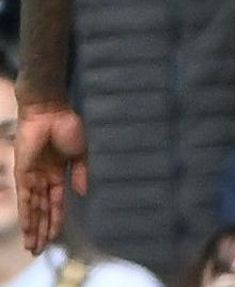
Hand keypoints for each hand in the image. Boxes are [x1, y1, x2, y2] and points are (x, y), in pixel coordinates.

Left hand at [15, 104, 86, 253]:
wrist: (51, 111)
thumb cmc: (67, 126)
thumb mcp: (80, 153)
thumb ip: (81, 174)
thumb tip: (83, 194)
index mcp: (58, 174)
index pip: (56, 204)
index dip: (56, 221)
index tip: (55, 238)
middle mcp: (43, 179)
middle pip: (42, 211)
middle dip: (41, 230)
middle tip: (38, 251)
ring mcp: (32, 177)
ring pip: (33, 209)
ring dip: (33, 228)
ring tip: (33, 246)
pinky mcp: (23, 173)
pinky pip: (25, 199)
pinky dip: (27, 214)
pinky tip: (28, 228)